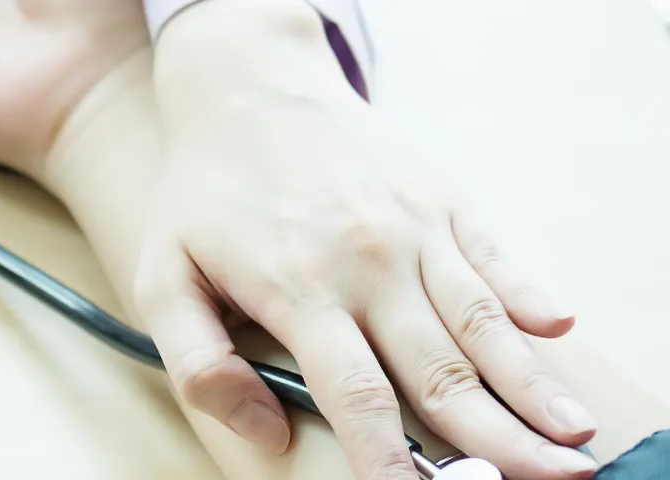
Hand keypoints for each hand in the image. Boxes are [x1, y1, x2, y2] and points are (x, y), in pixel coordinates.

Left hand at [138, 30, 598, 478]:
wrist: (248, 89)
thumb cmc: (204, 197)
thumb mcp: (166, 280)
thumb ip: (202, 366)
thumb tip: (266, 433)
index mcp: (297, 289)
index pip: (355, 395)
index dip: (390, 458)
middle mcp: (366, 262)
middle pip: (441, 371)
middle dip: (497, 437)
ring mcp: (413, 228)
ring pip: (482, 322)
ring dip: (531, 384)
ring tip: (572, 433)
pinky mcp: (443, 200)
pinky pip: (496, 257)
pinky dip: (530, 295)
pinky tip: (558, 332)